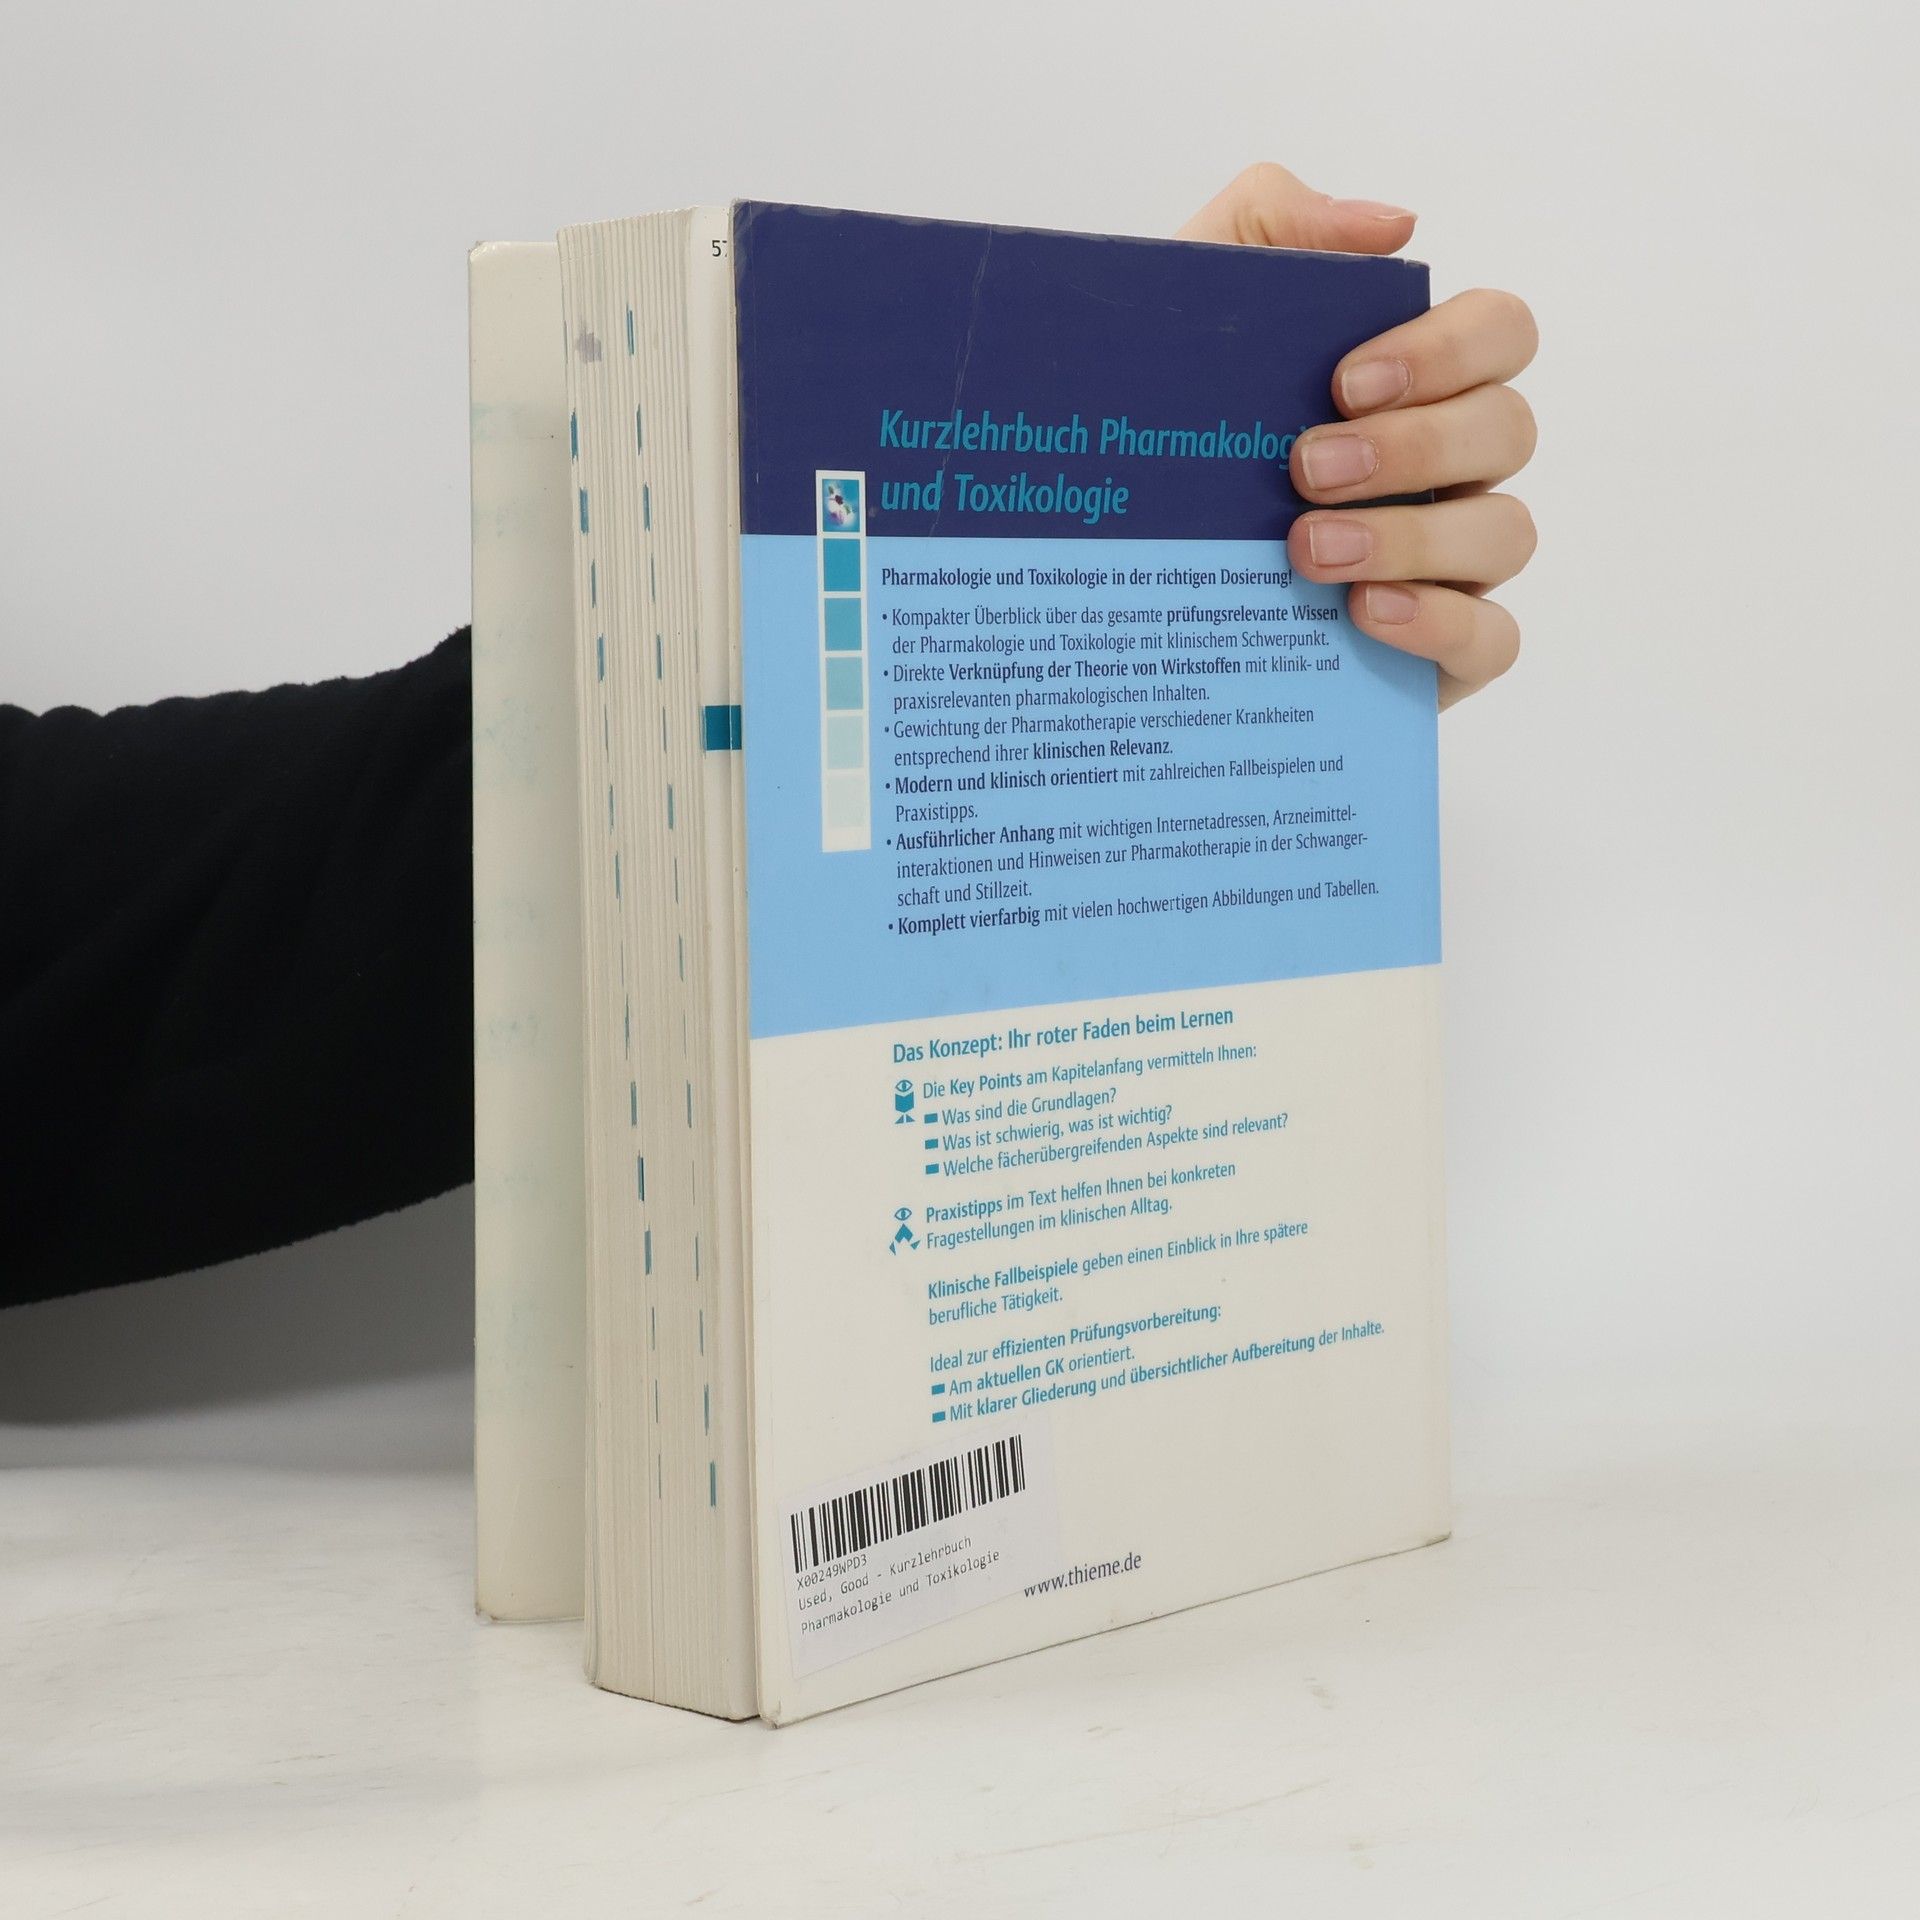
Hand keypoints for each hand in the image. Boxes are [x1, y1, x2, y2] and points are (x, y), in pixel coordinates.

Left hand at [1179, 164, 1536, 707]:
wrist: (1101, 556)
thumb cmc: (1166, 424)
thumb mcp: (1188, 301)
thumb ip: (1273, 224)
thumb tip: (1396, 224)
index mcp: (1416, 381)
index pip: (1500, 334)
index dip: (1447, 350)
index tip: (1346, 381)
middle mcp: (1451, 467)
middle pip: (1507, 431)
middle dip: (1413, 447)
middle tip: (1305, 469)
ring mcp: (1453, 561)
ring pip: (1505, 532)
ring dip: (1413, 536)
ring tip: (1307, 550)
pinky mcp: (1437, 651)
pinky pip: (1491, 638)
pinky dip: (1439, 623)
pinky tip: (1362, 612)